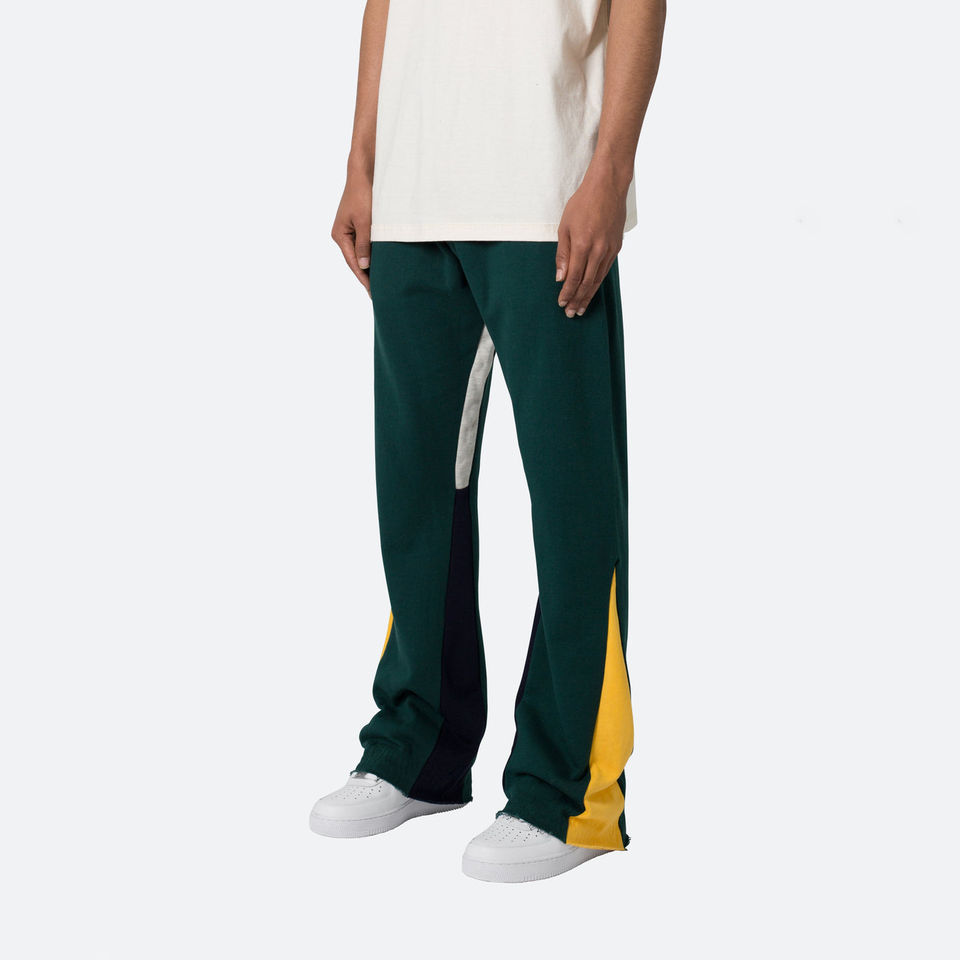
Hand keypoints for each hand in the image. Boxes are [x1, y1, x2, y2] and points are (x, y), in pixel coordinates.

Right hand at [331, 172, 372, 295]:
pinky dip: (373, 255)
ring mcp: (350, 231)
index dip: (363, 278)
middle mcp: (343, 235)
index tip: (373, 293)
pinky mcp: (359, 226)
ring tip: (381, 283)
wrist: (365, 173)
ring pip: (361, 254)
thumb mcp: (365, 222)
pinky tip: (381, 264)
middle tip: (379, 293)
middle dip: (367, 276)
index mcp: (340, 235)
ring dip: (371, 266)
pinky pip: (365, 245)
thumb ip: (364, 244)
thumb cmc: (364, 195)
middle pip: (355, 261)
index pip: (352, 263)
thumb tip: (363, 266)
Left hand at [555, 165, 627, 316]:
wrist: (608, 187)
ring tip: (581, 308)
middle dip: (578, 300)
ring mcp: (609, 249)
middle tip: (571, 313)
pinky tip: (592, 289)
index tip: (562, 304)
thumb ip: (562, 254)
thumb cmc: (583, 203)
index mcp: (582, 245)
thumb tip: (560, 277)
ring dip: (588, 295)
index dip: (567, 293)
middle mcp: (598, 250)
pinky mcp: (617, 247)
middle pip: (587, 283)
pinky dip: (598, 282)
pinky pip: (606, 270)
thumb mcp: (564, 226)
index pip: (573, 277)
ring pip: (598, 279)